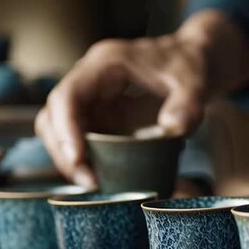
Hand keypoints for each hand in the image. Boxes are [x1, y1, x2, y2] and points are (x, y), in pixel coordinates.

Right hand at [35, 10, 248, 186]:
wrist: (193, 64)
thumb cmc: (189, 66)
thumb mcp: (195, 83)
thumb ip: (188, 103)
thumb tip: (173, 126)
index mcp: (105, 64)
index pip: (68, 95)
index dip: (66, 128)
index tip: (78, 159)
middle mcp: (90, 80)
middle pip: (53, 115)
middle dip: (64, 151)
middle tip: (90, 182)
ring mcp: (92, 100)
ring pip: (59, 130)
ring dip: (69, 159)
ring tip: (95, 184)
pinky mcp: (100, 117)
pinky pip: (79, 140)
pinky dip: (84, 160)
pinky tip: (102, 178)